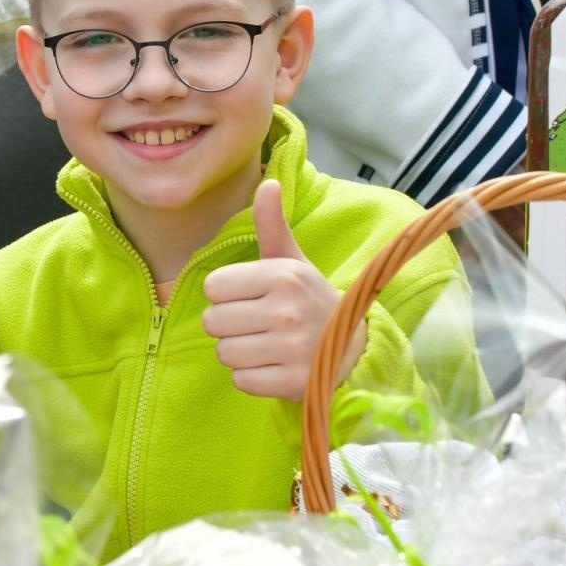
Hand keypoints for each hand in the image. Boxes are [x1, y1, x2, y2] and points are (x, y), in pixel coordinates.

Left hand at [200, 180, 363, 398]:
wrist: (352, 346)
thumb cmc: (307, 297)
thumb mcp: (290, 260)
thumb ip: (270, 224)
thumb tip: (267, 182)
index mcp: (282, 276)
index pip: (213, 287)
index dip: (225, 294)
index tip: (248, 297)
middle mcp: (287, 310)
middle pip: (213, 322)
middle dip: (228, 325)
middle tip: (256, 323)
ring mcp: (291, 349)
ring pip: (224, 354)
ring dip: (238, 352)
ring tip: (265, 344)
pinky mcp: (293, 383)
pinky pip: (241, 381)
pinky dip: (251, 377)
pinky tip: (272, 366)